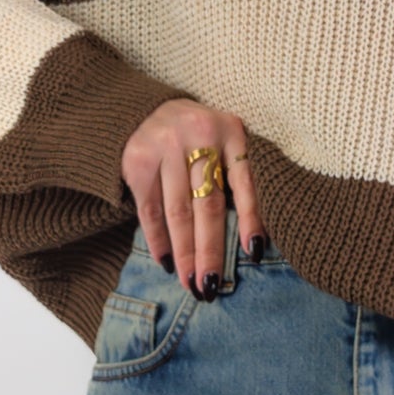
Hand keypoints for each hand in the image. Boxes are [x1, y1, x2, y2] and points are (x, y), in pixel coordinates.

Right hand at [120, 99, 265, 297]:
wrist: (146, 108)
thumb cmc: (199, 135)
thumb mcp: (226, 140)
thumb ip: (239, 173)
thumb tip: (255, 237)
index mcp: (231, 130)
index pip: (245, 182)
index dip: (251, 219)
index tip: (254, 253)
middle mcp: (198, 135)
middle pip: (208, 204)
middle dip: (210, 249)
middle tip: (212, 285)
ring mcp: (165, 147)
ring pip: (177, 212)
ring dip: (184, 252)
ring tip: (191, 283)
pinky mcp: (137, 160)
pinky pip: (150, 209)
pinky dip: (158, 239)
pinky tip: (166, 262)